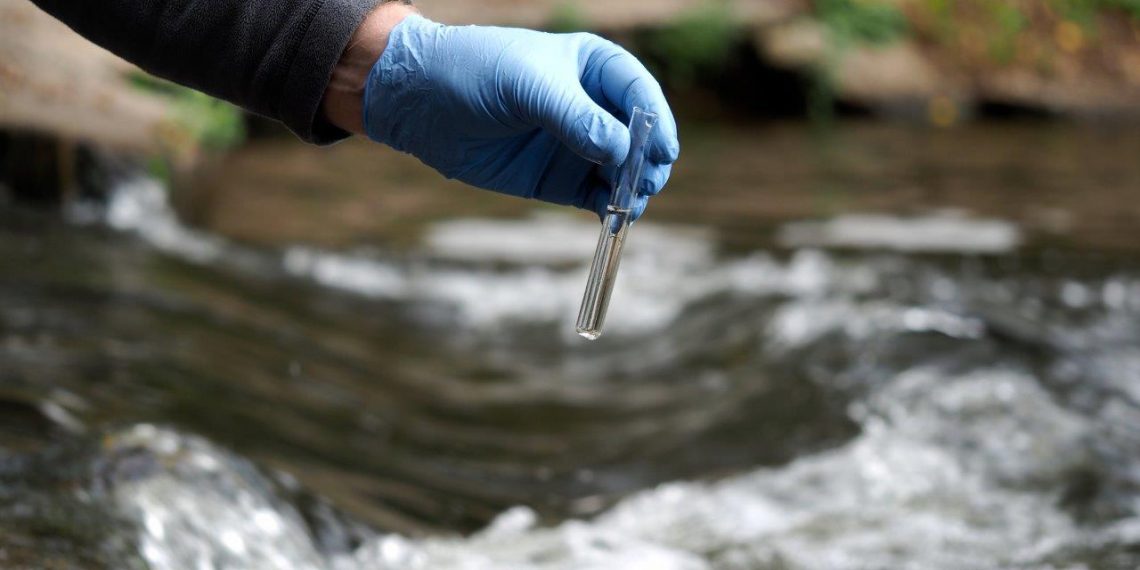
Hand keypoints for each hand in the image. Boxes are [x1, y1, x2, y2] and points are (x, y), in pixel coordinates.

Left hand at [361, 15, 679, 219]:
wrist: (420, 103)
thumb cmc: (474, 72)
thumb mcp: (527, 86)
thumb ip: (575, 117)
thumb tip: (622, 151)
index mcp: (592, 66)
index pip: (638, 92)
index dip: (656, 121)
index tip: (662, 150)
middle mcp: (592, 106)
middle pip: (639, 136)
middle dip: (648, 161)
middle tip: (646, 182)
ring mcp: (577, 145)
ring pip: (622, 171)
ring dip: (632, 189)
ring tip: (628, 204)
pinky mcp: (558, 178)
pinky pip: (596, 196)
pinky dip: (609, 207)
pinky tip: (612, 217)